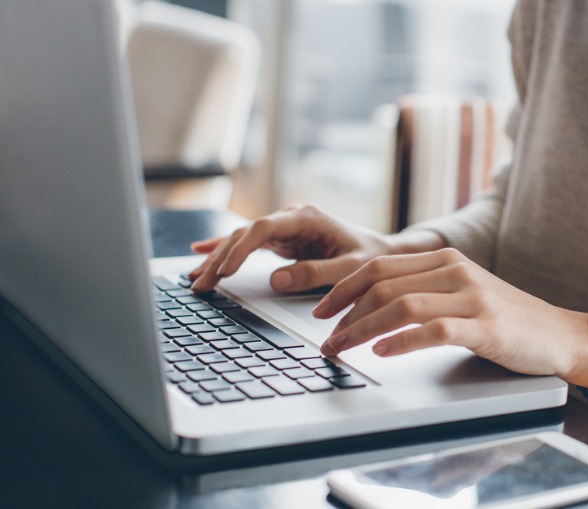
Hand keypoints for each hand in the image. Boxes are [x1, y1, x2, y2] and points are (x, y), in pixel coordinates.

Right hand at [188, 205, 400, 292]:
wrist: (382, 252)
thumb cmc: (371, 258)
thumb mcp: (350, 268)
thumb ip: (316, 273)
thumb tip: (276, 280)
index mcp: (308, 218)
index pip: (264, 228)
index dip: (241, 248)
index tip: (225, 270)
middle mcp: (292, 218)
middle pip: (246, 234)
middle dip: (220, 258)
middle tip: (201, 283)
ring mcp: (285, 228)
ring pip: (242, 239)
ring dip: (217, 258)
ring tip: (195, 279)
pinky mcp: (282, 240)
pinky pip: (248, 244)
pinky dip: (225, 249)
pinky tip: (200, 252)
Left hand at [314, 248, 587, 381]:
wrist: (559, 335)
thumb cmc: (507, 320)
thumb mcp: (463, 293)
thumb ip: (425, 290)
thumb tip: (371, 307)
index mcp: (446, 259)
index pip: (379, 266)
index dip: (343, 288)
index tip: (320, 311)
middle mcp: (456, 271)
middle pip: (383, 283)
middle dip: (344, 312)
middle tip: (325, 338)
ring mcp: (472, 297)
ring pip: (401, 305)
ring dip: (362, 329)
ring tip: (342, 348)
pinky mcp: (486, 327)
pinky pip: (434, 330)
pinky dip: (401, 341)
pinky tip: (381, 352)